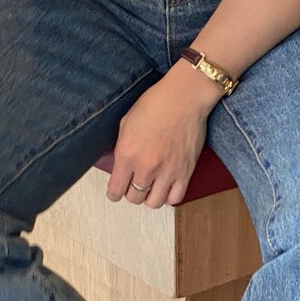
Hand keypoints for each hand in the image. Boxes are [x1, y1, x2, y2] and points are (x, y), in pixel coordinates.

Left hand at [107, 65, 223, 208]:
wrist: (184, 98)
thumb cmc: (155, 104)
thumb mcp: (126, 123)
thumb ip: (121, 148)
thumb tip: (119, 164)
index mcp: (127, 154)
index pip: (116, 190)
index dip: (114, 193)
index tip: (116, 191)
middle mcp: (145, 167)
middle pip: (134, 198)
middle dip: (132, 192)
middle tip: (135, 183)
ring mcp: (167, 171)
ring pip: (153, 202)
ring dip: (150, 197)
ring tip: (152, 186)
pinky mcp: (185, 172)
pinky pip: (175, 198)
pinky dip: (169, 196)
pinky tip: (167, 186)